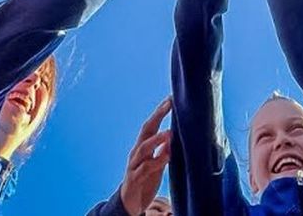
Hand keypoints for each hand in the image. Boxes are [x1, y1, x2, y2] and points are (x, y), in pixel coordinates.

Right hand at [119, 98, 173, 215]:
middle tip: (169, 104)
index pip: (151, 125)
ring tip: (170, 132)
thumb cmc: (145, 180)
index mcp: (142, 146)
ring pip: (144, 148)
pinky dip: (157, 161)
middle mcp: (136, 152)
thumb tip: (173, 137)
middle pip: (145, 130)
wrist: (129, 203)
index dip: (160, 111)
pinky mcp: (135, 178)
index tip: (171, 98)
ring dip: (157, 139)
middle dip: (157, 116)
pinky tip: (167, 156)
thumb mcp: (156, 164)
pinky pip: (146, 168)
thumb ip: (163, 151)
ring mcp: (134, 164)